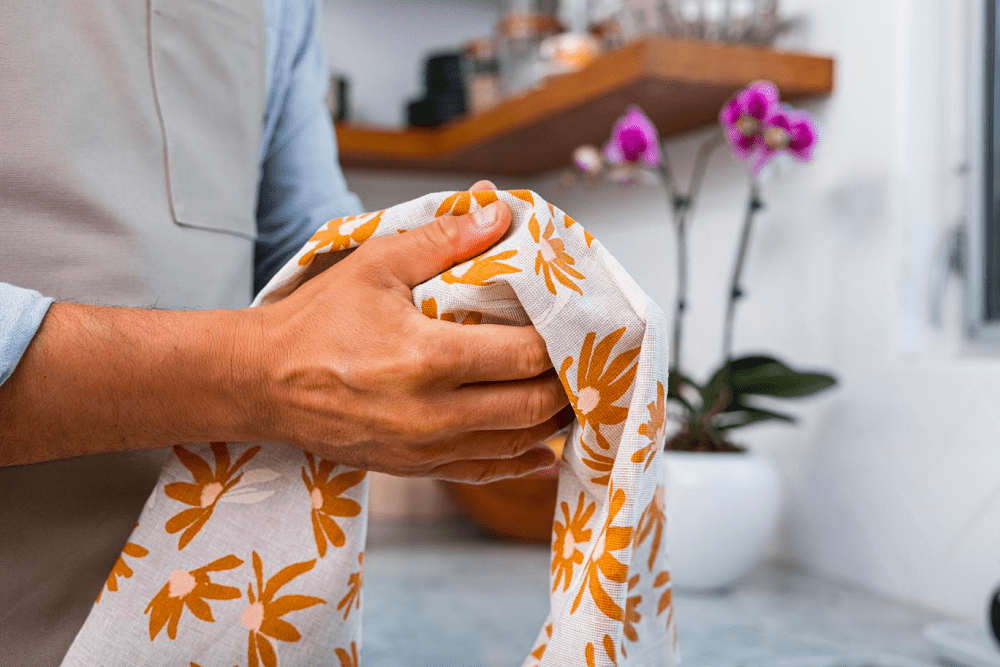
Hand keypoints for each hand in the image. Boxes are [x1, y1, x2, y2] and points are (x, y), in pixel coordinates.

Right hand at [245, 180, 570, 482]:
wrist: (260, 381)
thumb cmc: (315, 321)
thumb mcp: (376, 265)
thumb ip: (443, 239)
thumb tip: (498, 210)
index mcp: (427, 358)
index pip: (524, 355)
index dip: (561, 340)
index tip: (576, 324)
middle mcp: (433, 413)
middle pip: (531, 405)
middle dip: (565, 384)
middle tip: (582, 360)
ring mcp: (424, 447)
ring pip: (514, 443)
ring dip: (550, 420)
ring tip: (569, 395)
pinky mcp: (413, 467)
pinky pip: (482, 472)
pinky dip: (519, 461)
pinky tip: (542, 450)